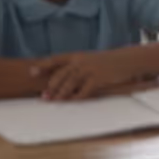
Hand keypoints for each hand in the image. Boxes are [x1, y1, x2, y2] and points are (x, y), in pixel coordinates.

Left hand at [32, 51, 155, 100]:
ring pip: (70, 83)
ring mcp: (89, 70)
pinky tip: (72, 102)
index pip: (56, 60)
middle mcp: (81, 61)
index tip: (31, 71)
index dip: (43, 66)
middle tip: (43, 97)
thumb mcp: (91, 60)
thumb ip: (77, 66)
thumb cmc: (108, 61)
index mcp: (78, 55)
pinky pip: (84, 91)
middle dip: (51, 86)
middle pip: (60, 74)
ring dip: (60, 94)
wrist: (127, 59)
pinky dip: (76, 97)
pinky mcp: (98, 79)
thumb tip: (63, 77)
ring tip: (54, 101)